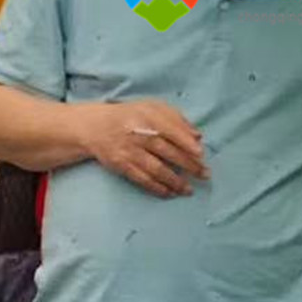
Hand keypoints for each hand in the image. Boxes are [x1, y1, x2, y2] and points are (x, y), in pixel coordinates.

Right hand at [78, 99, 206, 198]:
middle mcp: (139, 134)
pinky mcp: (122, 166)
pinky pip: (142, 179)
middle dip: (187, 165)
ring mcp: (130, 152)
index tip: (200, 154)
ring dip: (174, 181)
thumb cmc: (131, 116)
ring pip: (156, 169)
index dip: (186, 143)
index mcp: (149, 117)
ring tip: (188, 190)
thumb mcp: (152, 108)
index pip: (172, 131)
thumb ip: (176, 118)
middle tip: (204, 174)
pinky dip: (156, 187)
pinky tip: (169, 193)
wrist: (97, 127)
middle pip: (167, 152)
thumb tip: (197, 137)